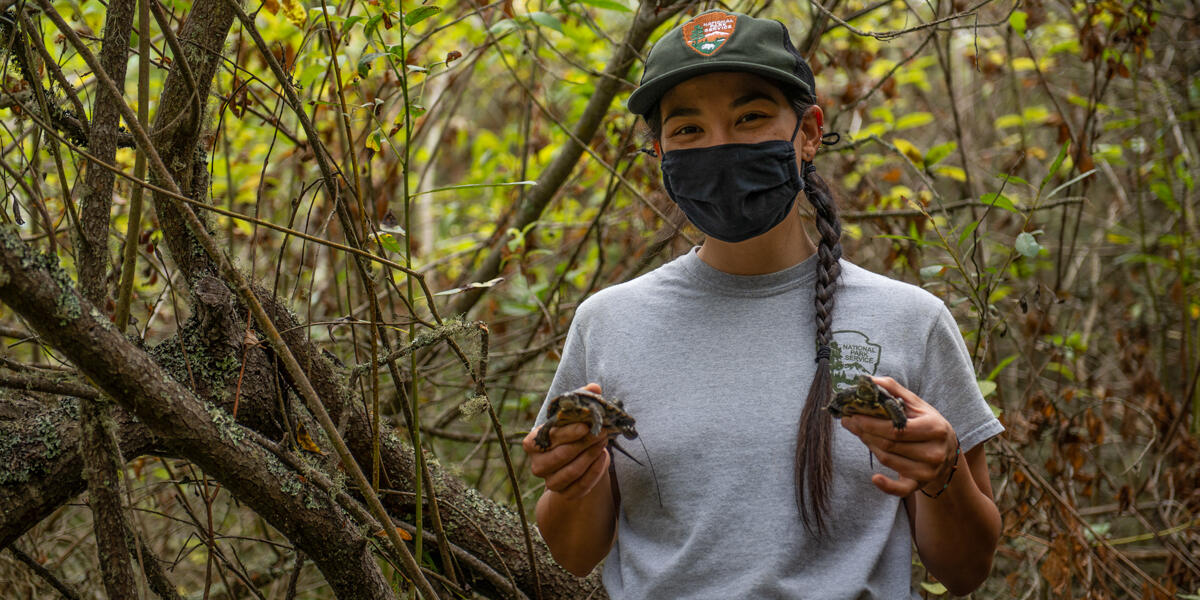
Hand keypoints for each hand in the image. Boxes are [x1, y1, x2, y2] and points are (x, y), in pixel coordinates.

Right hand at [523, 383, 611, 499]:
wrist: (572, 459)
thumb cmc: (569, 432)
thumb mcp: (573, 415)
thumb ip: (581, 399)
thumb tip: (594, 387)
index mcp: (532, 442)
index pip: (550, 438)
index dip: (569, 432)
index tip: (586, 425)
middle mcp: (537, 465)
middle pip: (561, 456)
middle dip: (585, 443)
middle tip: (603, 431)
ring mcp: (550, 482)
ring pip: (571, 472)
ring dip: (591, 456)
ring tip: (604, 442)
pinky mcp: (565, 494)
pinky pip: (581, 487)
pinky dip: (595, 472)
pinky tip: (604, 458)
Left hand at [839, 376, 958, 496]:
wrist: (947, 452)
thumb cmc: (927, 423)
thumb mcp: (917, 405)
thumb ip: (894, 390)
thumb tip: (868, 380)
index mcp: (934, 428)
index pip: (897, 428)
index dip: (871, 422)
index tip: (852, 414)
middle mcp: (934, 452)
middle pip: (890, 444)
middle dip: (865, 432)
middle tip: (848, 422)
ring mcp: (927, 470)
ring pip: (888, 459)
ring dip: (869, 445)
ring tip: (858, 433)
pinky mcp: (919, 484)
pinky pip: (901, 490)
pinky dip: (887, 485)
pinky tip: (875, 478)